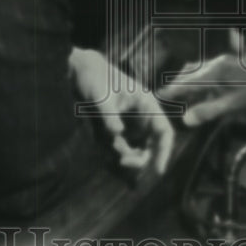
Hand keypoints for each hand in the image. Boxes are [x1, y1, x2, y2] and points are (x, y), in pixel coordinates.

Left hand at [69, 48, 174, 174]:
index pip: (164, 131)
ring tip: (103, 141)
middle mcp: (142, 117)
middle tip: (121, 162)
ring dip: (122, 155)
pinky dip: (111, 151)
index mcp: (147, 105)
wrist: (80, 74)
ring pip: (134, 151)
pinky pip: (119, 148)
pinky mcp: (118, 130)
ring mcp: (130, 124)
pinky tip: (99, 140)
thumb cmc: (95, 78)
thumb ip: (108, 115)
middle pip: (151, 147)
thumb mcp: (100, 95)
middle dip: (139, 159)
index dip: (164, 152)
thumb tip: (117, 134)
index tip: (158, 171)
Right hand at [158, 49, 245, 126]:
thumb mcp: (234, 106)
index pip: (186, 83)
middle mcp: (215, 63)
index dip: (171, 91)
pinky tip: (199, 92)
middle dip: (176, 86)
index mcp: (214, 73)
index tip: (156, 97)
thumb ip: (208, 112)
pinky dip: (197, 81)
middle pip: (188, 74)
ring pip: (196, 71)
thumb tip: (186, 120)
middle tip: (165, 100)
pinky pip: (205, 71)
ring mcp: (221, 62)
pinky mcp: (227, 64)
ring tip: (179, 98)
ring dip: (187, 83)